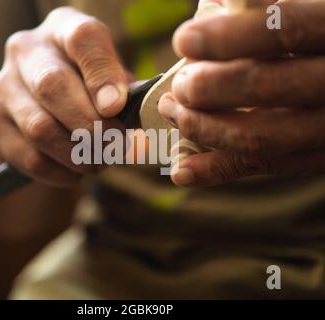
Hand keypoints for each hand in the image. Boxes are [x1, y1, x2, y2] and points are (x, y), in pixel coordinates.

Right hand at [0, 7, 127, 186]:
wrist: (41, 106)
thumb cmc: (88, 90)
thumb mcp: (112, 82)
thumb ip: (130, 96)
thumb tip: (150, 117)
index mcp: (63, 29)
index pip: (82, 39)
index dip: (103, 74)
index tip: (117, 108)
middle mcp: (26, 50)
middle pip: (54, 86)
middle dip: (92, 127)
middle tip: (116, 148)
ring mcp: (3, 84)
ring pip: (40, 128)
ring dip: (78, 155)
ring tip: (98, 163)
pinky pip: (29, 157)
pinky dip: (60, 172)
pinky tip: (76, 171)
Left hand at [158, 0, 324, 186]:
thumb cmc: (313, 34)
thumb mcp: (306, 7)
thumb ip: (263, 6)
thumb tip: (206, 15)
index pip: (283, 30)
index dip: (227, 37)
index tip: (183, 41)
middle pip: (265, 86)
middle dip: (206, 86)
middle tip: (180, 84)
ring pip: (258, 138)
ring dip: (202, 128)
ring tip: (172, 111)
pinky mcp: (315, 157)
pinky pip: (263, 166)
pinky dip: (216, 170)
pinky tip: (181, 171)